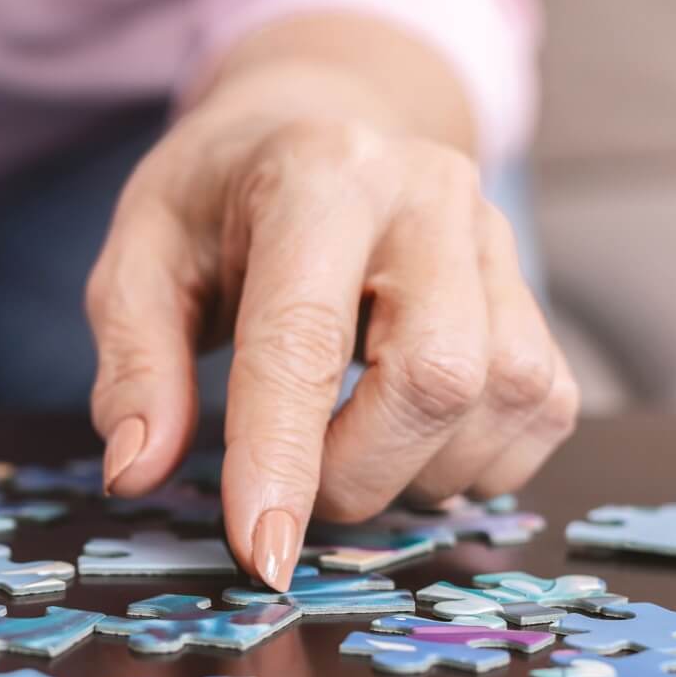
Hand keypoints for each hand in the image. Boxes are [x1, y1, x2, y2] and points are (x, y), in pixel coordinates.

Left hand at [86, 104, 577, 590]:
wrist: (314, 121)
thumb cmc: (216, 201)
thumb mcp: (137, 258)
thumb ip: (133, 363)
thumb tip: (136, 473)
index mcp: (317, 176)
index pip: (305, 338)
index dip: (282, 458)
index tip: (262, 554)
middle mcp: (427, 195)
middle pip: (435, 375)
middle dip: (357, 473)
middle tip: (295, 485)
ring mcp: (495, 238)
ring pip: (504, 398)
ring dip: (419, 471)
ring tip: (346, 451)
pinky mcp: (532, 289)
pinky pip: (542, 407)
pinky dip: (476, 460)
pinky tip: (409, 441)